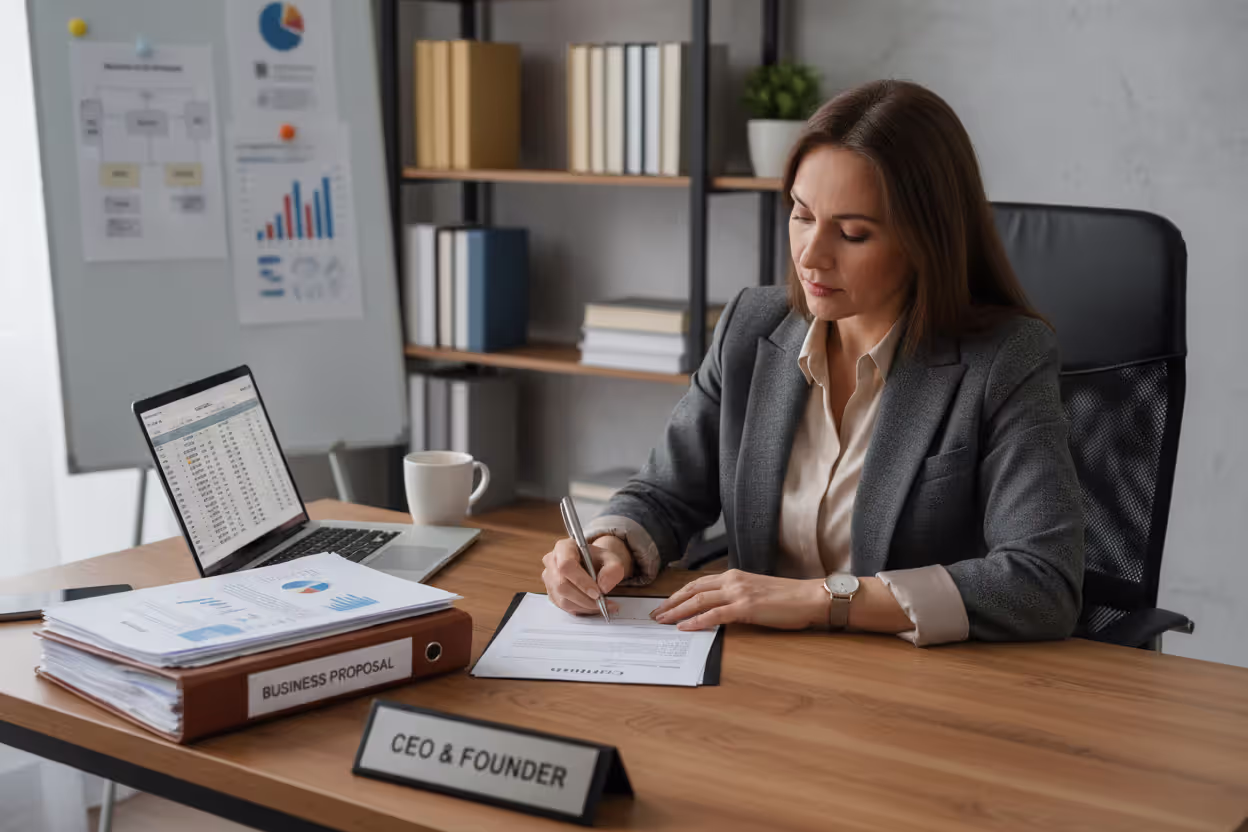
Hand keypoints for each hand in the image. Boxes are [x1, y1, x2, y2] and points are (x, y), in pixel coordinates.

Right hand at [541, 535, 633, 615]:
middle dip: (585, 599)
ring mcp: (549, 579)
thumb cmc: (599, 560)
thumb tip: (603, 586)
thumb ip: (613, 569)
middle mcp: (552, 562)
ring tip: (602, 604)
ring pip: (563, 599)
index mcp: (564, 547)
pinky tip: (593, 606)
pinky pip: (564, 607)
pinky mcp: (552, 593)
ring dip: (584, 606)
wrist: (594, 565)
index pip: (566, 565)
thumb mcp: (612, 559)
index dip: (581, 581)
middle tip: (602, 602)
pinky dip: (581, 610)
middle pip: (562, 585)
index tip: (597, 592)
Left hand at [651, 569, 828, 630]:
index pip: (698, 583)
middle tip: (655, 614)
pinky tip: (685, 627)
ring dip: (677, 611)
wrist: (809, 597)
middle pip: (692, 589)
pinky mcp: (746, 607)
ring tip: (662, 621)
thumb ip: (736, 596)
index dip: (678, 594)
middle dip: (671, 602)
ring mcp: (738, 593)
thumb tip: (718, 608)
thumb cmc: (787, 598)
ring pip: (699, 600)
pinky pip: (715, 614)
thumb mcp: (755, 591)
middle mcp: (732, 580)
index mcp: (734, 575)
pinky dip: (697, 620)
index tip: (664, 604)